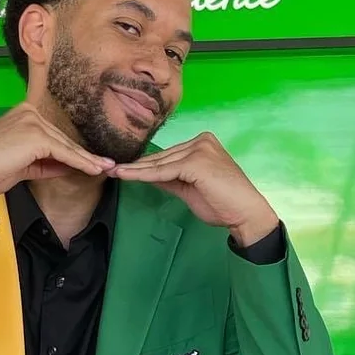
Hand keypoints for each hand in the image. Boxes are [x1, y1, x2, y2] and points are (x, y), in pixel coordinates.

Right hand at [0, 104, 114, 197]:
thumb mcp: (23, 165)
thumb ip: (46, 162)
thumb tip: (69, 166)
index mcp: (23, 114)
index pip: (53, 135)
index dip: (73, 151)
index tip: (91, 162)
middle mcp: (28, 111)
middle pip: (62, 138)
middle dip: (85, 155)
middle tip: (106, 165)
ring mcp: (32, 121)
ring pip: (66, 145)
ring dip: (87, 160)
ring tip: (106, 168)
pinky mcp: (35, 135)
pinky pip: (63, 151)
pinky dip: (80, 162)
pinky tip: (94, 169)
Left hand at [109, 133, 279, 245]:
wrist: (245, 213)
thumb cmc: (222, 204)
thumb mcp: (188, 188)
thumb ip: (169, 179)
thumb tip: (147, 175)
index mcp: (201, 144)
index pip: (167, 156)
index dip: (143, 164)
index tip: (122, 169)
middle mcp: (200, 141)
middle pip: (161, 157)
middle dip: (135, 165)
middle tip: (109, 168)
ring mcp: (199, 149)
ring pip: (160, 163)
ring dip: (135, 170)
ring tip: (113, 172)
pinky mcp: (196, 162)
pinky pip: (164, 171)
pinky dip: (144, 175)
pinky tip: (127, 176)